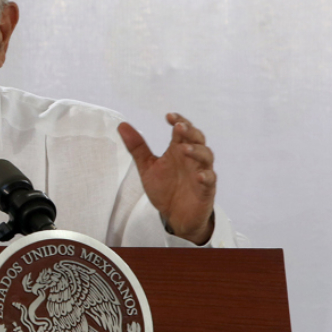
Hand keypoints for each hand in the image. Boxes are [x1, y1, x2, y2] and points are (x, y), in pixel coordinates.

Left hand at [118, 113, 214, 244]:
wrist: (175, 215)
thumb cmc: (165, 188)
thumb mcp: (147, 167)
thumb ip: (137, 147)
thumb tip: (122, 125)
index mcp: (178, 149)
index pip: (182, 130)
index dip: (178, 120)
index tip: (168, 116)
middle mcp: (192, 158)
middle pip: (197, 139)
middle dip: (189, 131)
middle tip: (179, 126)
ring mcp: (201, 172)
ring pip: (206, 156)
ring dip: (197, 151)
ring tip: (184, 149)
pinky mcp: (206, 189)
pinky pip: (210, 180)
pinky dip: (205, 176)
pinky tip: (198, 175)